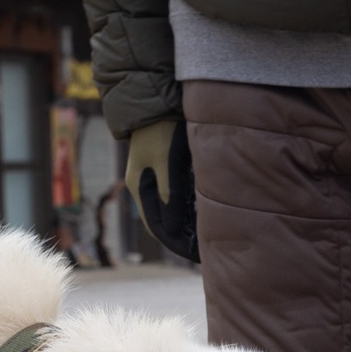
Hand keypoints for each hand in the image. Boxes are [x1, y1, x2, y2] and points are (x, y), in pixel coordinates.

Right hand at [124, 118, 199, 262]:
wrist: (154, 98)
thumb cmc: (160, 129)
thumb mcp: (166, 162)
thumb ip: (170, 193)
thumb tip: (172, 225)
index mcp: (141, 188)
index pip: (157, 227)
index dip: (175, 242)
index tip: (196, 254)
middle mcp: (145, 185)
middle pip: (164, 219)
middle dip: (183, 234)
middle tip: (207, 247)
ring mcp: (154, 175)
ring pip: (172, 207)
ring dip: (187, 220)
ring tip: (209, 233)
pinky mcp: (166, 166)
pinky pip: (177, 193)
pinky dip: (189, 204)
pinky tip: (206, 208)